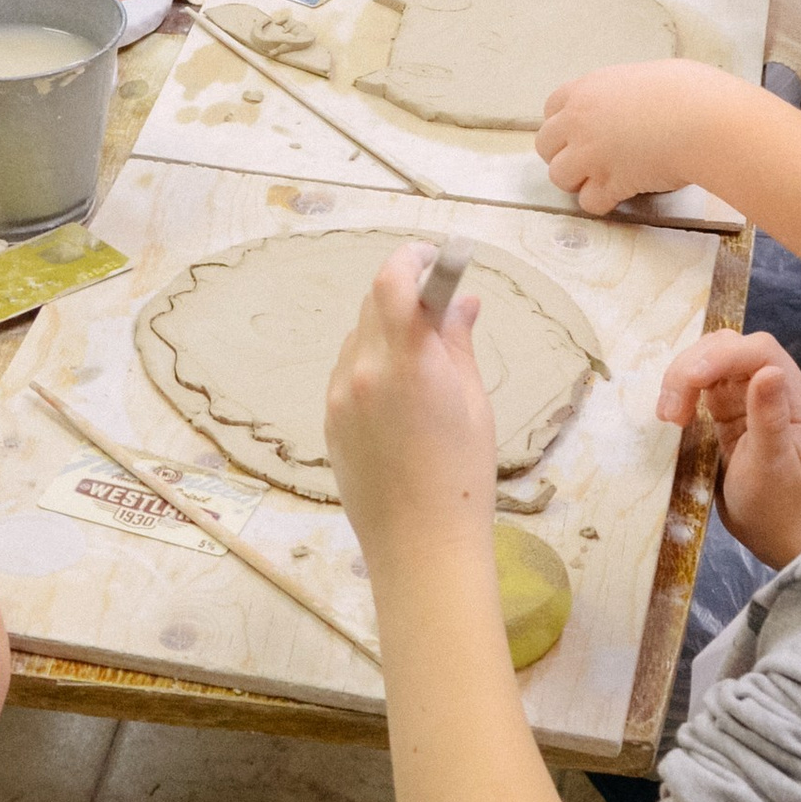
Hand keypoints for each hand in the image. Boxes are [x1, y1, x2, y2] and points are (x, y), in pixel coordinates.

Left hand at [324, 240, 500, 570]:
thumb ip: (457, 343)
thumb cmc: (462, 476)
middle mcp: (362, 371)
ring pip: (358, 338)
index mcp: (406, 363)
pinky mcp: (328, 420)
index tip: (434, 256)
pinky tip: (399, 393)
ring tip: (422, 358)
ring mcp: (338, 396)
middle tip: (436, 303)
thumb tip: (461, 301)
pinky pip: (348, 371)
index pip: (393, 282)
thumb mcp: (472, 402)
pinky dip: (371, 362)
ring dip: (386, 329)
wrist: (419, 545)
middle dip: (402, 293)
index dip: (412, 258)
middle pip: (372, 304)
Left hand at [536, 59, 726, 216]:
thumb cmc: (690, 93)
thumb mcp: (648, 77)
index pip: (551, 109)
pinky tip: (621, 194)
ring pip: (559, 177)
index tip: (578, 134)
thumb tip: (630, 102)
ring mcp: (590, 154)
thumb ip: (624, 93)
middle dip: (564, 155)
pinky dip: (603, 202)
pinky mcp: (609, 183)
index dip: (563, 125)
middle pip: (545, 146)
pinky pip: (589, 202)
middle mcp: (580, 121)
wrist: (706, 121)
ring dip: (579, 181)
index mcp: (588, 89)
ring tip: (605, 179)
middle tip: (590, 161)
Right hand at [656, 332, 800, 567]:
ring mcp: (745, 396)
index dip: (721, 354)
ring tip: (668, 418)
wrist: (775, 532)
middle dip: (692, 367)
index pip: (757, 350)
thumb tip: (768, 371)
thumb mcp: (773, 464)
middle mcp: (769, 385)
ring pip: (707, 361)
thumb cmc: (778, 503)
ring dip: (680, 380)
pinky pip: (697, 384)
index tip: (689, 380)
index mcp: (792, 393)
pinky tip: (670, 417)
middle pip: (727, 348)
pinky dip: (678, 393)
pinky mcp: (724, 409)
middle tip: (672, 411)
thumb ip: (769, 416)